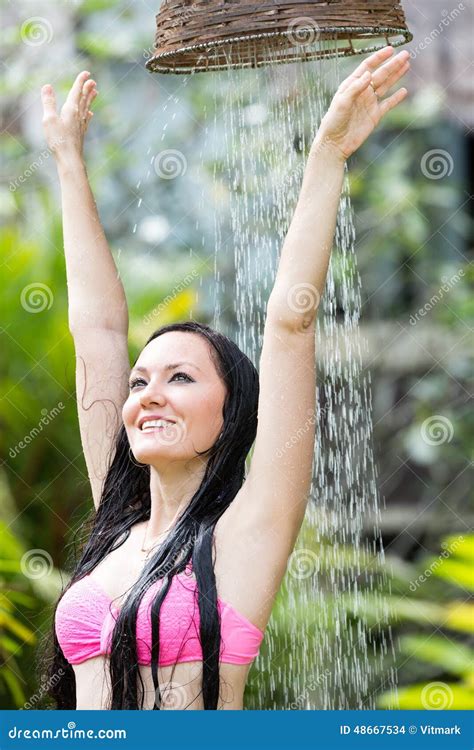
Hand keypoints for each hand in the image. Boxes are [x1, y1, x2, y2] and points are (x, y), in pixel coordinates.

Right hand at [41, 71, 97, 159]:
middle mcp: (79, 116)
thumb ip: (48, 102)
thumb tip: (47, 86)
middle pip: (84, 99)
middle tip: (93, 81)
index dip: (81, 81)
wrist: (70, 160)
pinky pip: (86, 120)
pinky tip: (90, 115)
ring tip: (96, 92)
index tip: (87, 73)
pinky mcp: (81, 134)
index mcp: (71, 110)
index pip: (77, 92)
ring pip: (87, 108)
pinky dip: (88, 114)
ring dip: (90, 99)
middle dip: (88, 89)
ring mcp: (81, 126)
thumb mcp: (49, 119)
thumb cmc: (58, 140)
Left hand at [314, 46, 409, 161]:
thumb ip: (355, 88)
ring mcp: (369, 103)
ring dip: (396, 76)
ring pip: (386, 86)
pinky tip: (404, 91)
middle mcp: (362, 92)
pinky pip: (388, 104)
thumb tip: (368, 74)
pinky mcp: (375, 116)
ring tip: (407, 65)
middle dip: (393, 64)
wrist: (335, 144)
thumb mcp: (341, 102)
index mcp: (351, 85)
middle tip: (406, 54)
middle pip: (380, 74)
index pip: (367, 67)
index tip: (391, 49)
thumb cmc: (333, 122)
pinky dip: (396, 98)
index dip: (379, 57)